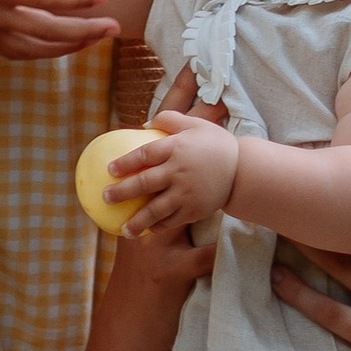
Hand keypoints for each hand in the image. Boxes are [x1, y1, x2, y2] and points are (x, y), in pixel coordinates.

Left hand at [110, 108, 239, 232]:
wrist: (244, 169)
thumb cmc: (216, 143)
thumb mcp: (196, 124)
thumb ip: (170, 119)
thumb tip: (143, 125)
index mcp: (177, 148)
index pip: (144, 155)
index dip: (125, 162)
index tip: (109, 169)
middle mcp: (179, 171)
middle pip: (144, 183)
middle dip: (122, 192)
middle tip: (106, 197)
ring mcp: (186, 193)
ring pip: (156, 209)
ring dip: (137, 220)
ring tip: (123, 229)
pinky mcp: (195, 209)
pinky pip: (172, 220)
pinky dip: (158, 227)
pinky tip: (147, 231)